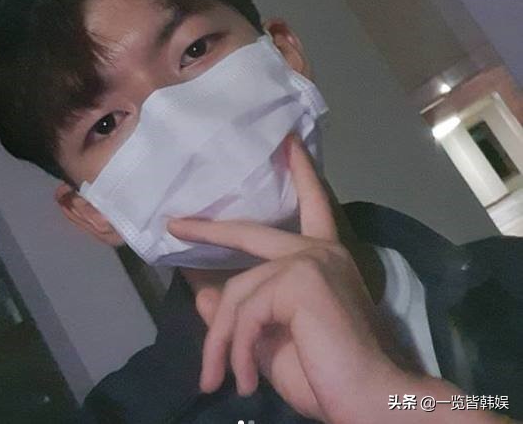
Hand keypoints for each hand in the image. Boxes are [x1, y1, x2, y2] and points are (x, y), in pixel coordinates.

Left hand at [168, 134, 395, 421]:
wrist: (366, 400)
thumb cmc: (326, 372)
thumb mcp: (270, 338)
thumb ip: (240, 311)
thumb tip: (202, 291)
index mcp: (321, 257)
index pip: (311, 204)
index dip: (300, 171)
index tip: (287, 142)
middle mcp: (319, 250)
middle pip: (248, 231)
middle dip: (208, 228)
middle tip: (176, 224)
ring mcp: (309, 260)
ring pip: (238, 290)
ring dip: (221, 339)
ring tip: (216, 376)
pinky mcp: (299, 278)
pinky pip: (245, 311)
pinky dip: (235, 348)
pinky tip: (241, 378)